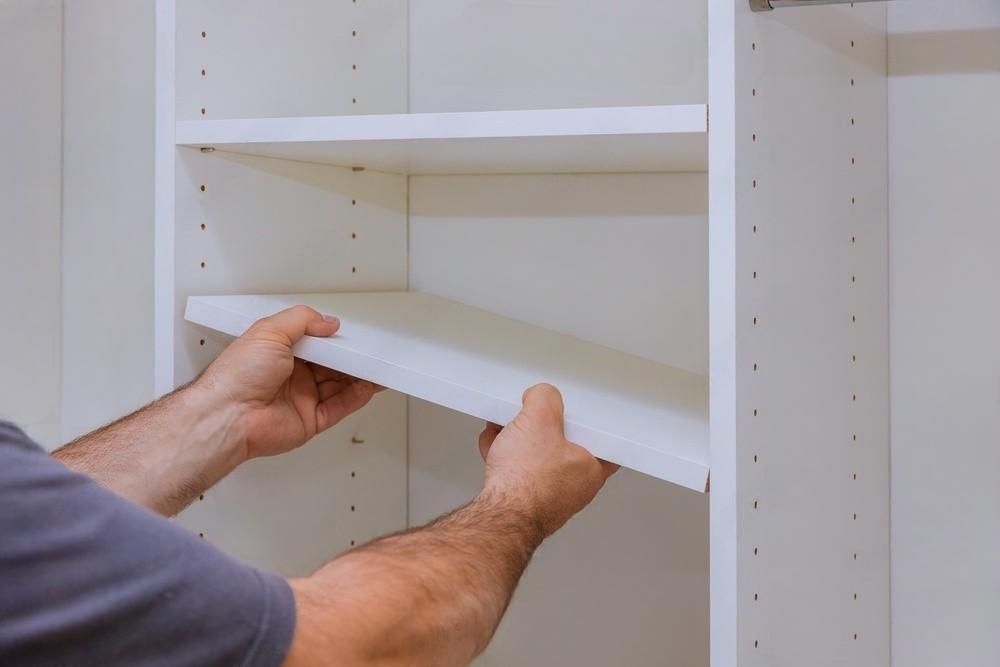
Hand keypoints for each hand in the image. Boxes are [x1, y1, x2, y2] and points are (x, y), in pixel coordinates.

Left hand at [196, 305, 378, 459]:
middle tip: (370, 350)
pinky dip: (357, 397)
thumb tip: (328, 322)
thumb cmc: (236, 375)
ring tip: (378, 367)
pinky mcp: (310, 420)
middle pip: (331, 364)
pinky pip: (340, 407)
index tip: (352, 334)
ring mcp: (302, 398)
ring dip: (359, 376)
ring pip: (340, 385)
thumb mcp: (269, 330)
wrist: (227, 415)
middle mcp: (292, 375)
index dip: (334, 338)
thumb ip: (302, 320)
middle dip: (351, 357)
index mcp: (279, 352)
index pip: (315, 342)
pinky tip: (368, 386)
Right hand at [477, 383, 616, 536]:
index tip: (575, 412)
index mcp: (591, 468)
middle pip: (561, 447)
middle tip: (528, 415)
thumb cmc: (527, 477)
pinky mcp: (523, 505)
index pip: (602, 442)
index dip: (587, 423)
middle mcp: (574, 488)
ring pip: (536, 460)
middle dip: (539, 428)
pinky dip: (506, 459)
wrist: (499, 517)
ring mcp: (548, 499)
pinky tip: (492, 446)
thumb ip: (544, 397)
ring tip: (501, 428)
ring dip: (517, 441)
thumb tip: (540, 396)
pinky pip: (518, 475)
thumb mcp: (539, 418)